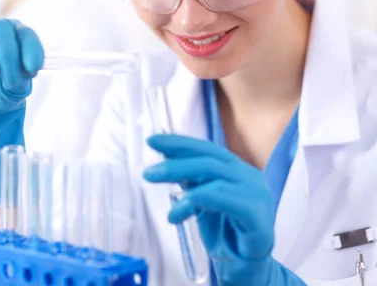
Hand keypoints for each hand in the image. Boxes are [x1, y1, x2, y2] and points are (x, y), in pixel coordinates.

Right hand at [0, 18, 43, 204]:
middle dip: (7, 55)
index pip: (26, 35)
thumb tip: (22, 70)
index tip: (32, 70)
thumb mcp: (15, 91)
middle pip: (1, 28)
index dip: (31, 50)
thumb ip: (20, 80)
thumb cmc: (1, 92)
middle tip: (8, 79)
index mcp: (18, 38)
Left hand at [143, 135, 305, 285]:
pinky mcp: (257, 215)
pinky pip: (223, 200)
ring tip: (166, 205)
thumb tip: (165, 160)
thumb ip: (190, 180)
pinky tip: (177, 214)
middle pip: (208, 160)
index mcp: (235, 169)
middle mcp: (248, 176)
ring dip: (182, 185)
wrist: (246, 265)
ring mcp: (256, 193)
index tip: (152, 141)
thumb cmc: (226, 231)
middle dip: (175, 163)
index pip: (206, 149)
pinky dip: (196, 202)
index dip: (179, 143)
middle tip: (149, 173)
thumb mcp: (202, 200)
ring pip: (214, 177)